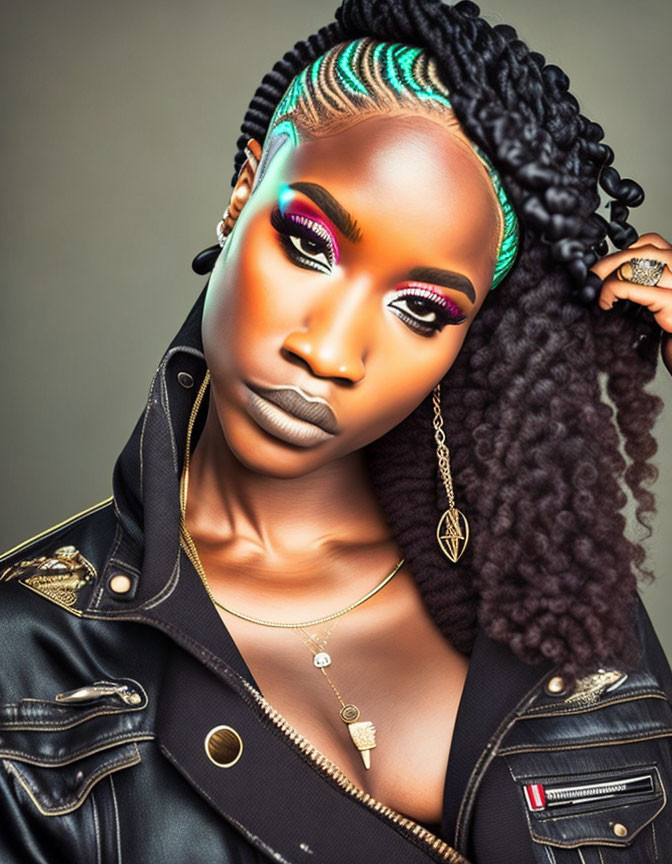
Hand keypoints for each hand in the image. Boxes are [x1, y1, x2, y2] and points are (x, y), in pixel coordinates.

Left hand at [589, 232, 671, 375]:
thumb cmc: (668, 332)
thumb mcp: (655, 299)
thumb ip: (643, 282)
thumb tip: (607, 272)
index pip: (651, 242)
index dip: (624, 250)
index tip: (605, 266)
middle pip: (640, 250)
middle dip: (609, 262)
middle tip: (590, 277)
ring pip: (632, 265)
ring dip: (606, 277)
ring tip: (596, 291)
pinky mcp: (669, 301)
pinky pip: (629, 286)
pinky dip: (609, 291)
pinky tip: (604, 303)